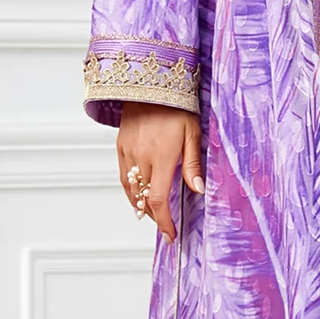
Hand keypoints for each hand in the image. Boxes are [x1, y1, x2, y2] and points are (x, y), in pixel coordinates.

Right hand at [117, 102, 202, 242]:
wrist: (150, 84)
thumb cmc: (176, 107)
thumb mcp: (192, 134)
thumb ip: (193, 165)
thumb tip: (198, 190)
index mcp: (162, 157)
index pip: (158, 200)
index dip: (164, 221)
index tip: (170, 234)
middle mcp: (142, 158)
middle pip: (143, 200)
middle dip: (155, 217)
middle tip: (166, 225)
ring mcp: (128, 153)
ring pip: (130, 191)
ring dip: (141, 207)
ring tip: (154, 214)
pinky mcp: (121, 147)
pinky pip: (124, 177)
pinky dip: (131, 191)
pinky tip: (140, 194)